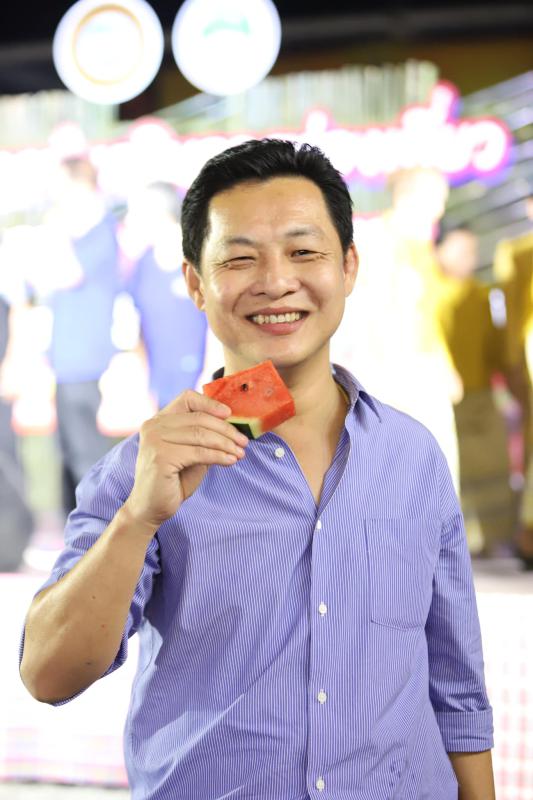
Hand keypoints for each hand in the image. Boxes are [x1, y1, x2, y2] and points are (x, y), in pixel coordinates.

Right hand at [124, 390, 247, 533]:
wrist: (151, 508)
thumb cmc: (173, 480)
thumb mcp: (191, 453)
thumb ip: (203, 438)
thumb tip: (232, 428)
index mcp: (159, 420)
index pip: (187, 399)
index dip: (210, 403)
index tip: (229, 414)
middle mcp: (154, 426)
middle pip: (199, 418)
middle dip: (226, 430)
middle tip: (244, 441)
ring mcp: (155, 440)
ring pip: (201, 435)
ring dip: (226, 444)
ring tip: (241, 453)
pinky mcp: (161, 457)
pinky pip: (199, 452)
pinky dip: (219, 456)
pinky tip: (231, 461)